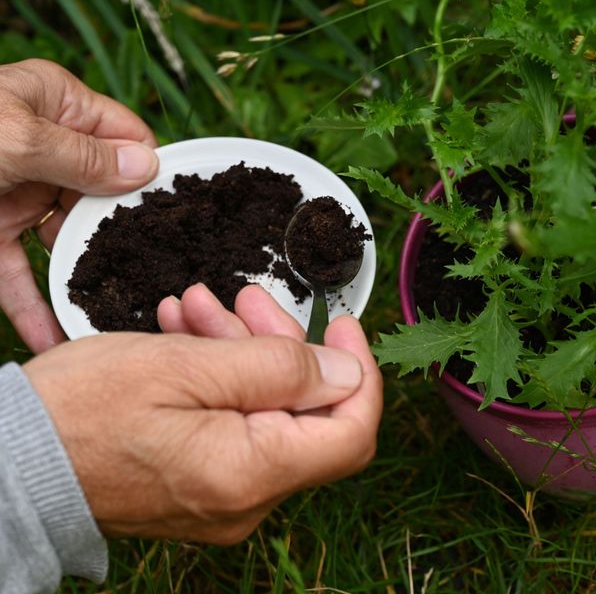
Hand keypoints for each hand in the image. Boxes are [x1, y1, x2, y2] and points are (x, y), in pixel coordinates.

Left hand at [0, 59, 157, 353]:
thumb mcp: (13, 137)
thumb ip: (82, 156)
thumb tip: (148, 167)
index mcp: (56, 106)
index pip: (126, 137)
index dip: (150, 172)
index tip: (176, 215)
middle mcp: (44, 149)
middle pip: (104, 195)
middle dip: (123, 236)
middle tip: (156, 275)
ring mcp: (18, 194)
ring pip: (67, 240)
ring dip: (86, 276)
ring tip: (117, 311)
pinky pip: (22, 276)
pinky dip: (36, 308)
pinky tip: (56, 340)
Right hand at [22, 285, 381, 542]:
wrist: (11, 461)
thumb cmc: (81, 410)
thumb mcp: (186, 366)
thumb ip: (279, 370)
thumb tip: (348, 373)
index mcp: (251, 473)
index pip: (351, 432)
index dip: (359, 371)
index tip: (343, 323)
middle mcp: (246, 499)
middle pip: (306, 415)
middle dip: (282, 345)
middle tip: (246, 298)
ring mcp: (224, 498)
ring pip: (267, 413)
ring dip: (244, 353)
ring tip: (200, 308)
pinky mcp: (201, 486)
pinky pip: (235, 427)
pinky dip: (222, 379)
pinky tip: (190, 337)